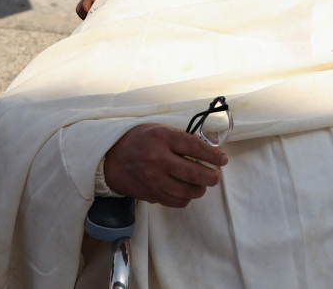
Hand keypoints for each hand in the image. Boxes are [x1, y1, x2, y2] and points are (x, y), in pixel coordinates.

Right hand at [103, 124, 227, 207]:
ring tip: (201, 184)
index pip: (194, 147)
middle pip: (194, 173)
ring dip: (200, 189)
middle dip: (211, 176)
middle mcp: (158, 159)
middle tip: (216, 176)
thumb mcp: (158, 130)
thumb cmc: (137, 141)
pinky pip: (176, 202)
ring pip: (187, 191)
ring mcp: (154, 179)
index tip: (223, 159)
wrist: (109, 159)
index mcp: (162, 138)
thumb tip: (209, 147)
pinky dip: (186, 198)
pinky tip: (186, 191)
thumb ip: (181, 138)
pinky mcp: (151, 195)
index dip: (212, 155)